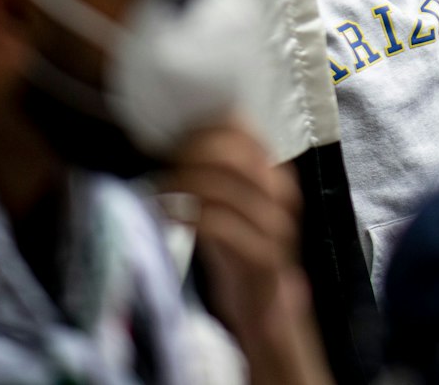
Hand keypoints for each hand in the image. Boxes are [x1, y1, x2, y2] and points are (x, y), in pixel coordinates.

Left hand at [160, 124, 319, 374]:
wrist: (267, 309)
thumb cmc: (240, 253)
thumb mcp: (229, 207)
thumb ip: (216, 177)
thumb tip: (174, 140)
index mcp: (274, 175)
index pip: (246, 132)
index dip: (206, 129)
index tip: (172, 139)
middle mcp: (281, 195)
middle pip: (239, 155)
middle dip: (194, 153)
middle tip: (163, 164)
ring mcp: (276, 227)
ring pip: (230, 190)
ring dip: (186, 185)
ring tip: (158, 190)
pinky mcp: (264, 258)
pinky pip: (226, 229)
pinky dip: (193, 217)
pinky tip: (169, 216)